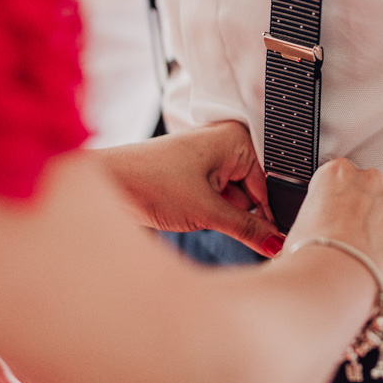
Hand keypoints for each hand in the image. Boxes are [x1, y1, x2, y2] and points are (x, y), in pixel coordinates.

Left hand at [94, 121, 284, 256]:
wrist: (105, 183)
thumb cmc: (149, 182)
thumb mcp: (207, 211)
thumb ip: (248, 229)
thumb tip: (277, 243)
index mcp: (235, 139)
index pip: (269, 185)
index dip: (267, 215)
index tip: (272, 242)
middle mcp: (224, 143)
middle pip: (253, 192)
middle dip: (240, 215)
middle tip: (218, 224)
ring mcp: (207, 159)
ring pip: (234, 199)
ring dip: (222, 215)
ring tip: (195, 213)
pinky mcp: (193, 174)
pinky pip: (215, 199)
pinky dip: (209, 212)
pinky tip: (189, 213)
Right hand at [285, 158, 382, 292]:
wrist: (334, 279)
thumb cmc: (311, 252)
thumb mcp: (299, 222)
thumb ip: (317, 213)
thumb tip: (317, 227)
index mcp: (336, 172)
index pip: (337, 174)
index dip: (332, 196)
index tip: (329, 211)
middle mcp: (368, 181)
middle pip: (366, 188)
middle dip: (358, 207)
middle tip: (343, 232)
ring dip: (377, 226)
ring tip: (359, 251)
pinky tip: (375, 260)